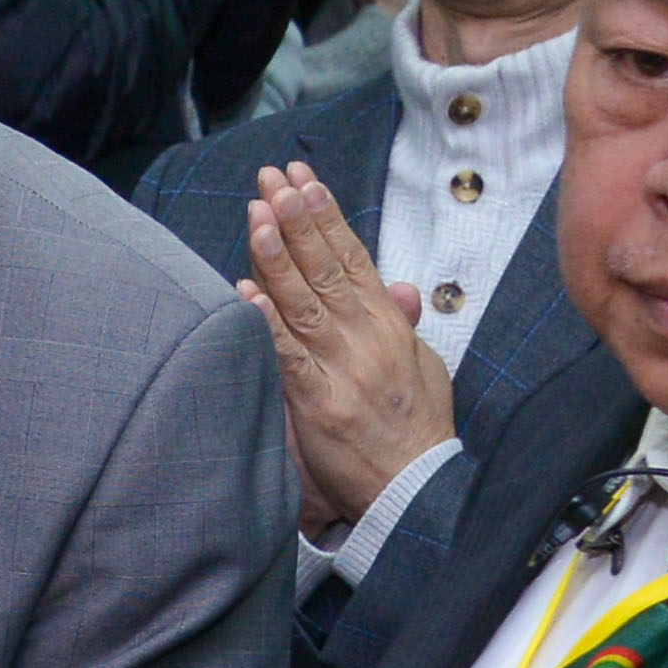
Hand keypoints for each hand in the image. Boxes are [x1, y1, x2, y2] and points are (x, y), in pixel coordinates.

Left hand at [241, 162, 456, 533]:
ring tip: (258, 214)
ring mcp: (342, 367)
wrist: (419, 488)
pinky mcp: (320, 402)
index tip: (303, 179)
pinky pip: (287, 355)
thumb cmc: (418, 430)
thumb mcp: (423, 366)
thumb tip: (403, 287)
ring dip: (279, 256)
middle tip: (274, 179)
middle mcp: (366, 337)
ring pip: (305, 301)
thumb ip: (403, 324)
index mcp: (389, 324)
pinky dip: (265, 322)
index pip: (353, 257)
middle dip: (297, 218)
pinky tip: (245, 291)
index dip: (326, 215)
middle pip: (326, 267)